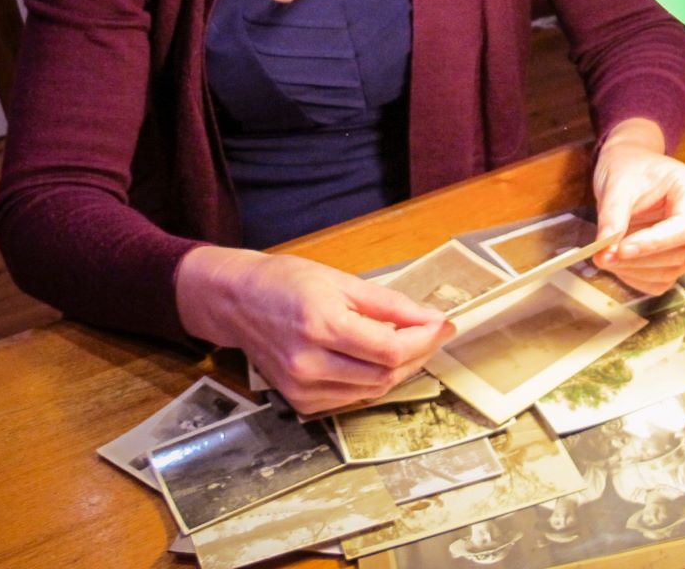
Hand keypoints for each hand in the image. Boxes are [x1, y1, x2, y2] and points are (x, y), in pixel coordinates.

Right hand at [176, 246, 452, 414]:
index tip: (445, 324)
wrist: (238, 303)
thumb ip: (389, 304)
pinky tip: (378, 359)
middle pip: (385, 374)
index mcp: (322, 325)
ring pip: (372, 391)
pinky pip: (352, 398)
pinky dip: (374, 381)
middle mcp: (310, 363)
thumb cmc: (289, 282)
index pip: (390, 348)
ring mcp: (302, 388)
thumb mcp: (342, 281)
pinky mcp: (300, 402)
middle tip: (434, 332)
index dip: (425, 339)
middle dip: (419, 354)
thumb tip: (431, 318)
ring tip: (410, 343)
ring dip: (400, 369)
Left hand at [591, 117, 684, 293]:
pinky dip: (638, 278)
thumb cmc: (629, 168)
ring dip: (636, 270)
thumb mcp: (617, 185)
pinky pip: (664, 279)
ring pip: (672, 269)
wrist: (631, 166)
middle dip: (639, 259)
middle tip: (602, 255)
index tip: (621, 250)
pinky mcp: (681, 256)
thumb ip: (613, 216)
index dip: (654, 243)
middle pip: (680, 252)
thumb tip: (605, 248)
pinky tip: (618, 265)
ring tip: (605, 256)